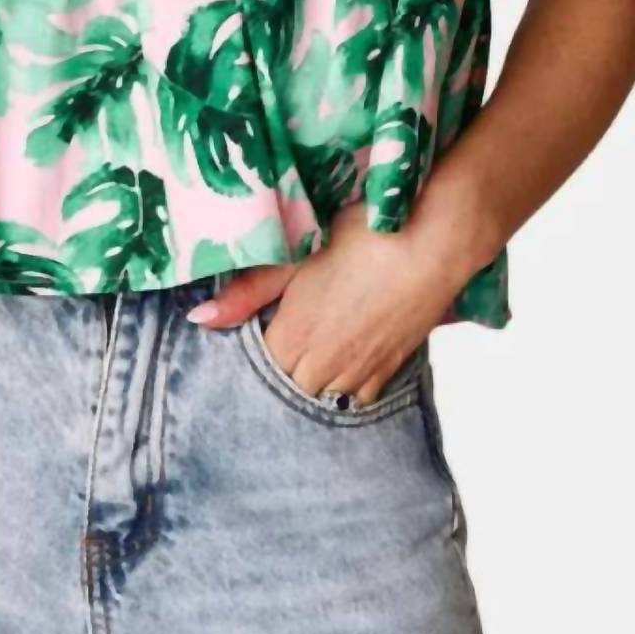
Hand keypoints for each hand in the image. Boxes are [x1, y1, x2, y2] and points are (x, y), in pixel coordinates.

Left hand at [188, 201, 480, 405]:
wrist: (435, 241)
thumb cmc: (362, 236)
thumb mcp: (297, 255)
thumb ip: (248, 291)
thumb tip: (199, 319)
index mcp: (292, 337)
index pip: (256, 369)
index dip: (250, 353)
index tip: (251, 335)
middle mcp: (323, 364)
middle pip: (286, 389)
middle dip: (276, 373)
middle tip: (278, 344)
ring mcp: (359, 370)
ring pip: (321, 396)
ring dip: (309, 382)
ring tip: (306, 357)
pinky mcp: (390, 367)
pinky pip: (358, 397)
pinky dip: (343, 388)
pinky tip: (339, 367)